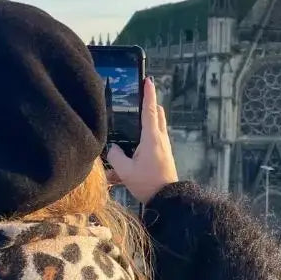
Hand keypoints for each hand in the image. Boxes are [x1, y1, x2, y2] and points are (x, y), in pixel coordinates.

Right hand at [106, 76, 178, 204]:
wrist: (168, 199)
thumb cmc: (147, 183)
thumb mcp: (126, 171)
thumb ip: (116, 157)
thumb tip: (112, 148)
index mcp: (151, 138)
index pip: (149, 110)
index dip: (148, 94)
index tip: (148, 80)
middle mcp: (160, 139)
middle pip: (157, 114)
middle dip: (150, 104)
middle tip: (141, 97)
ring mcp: (164, 146)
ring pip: (156, 127)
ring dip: (148, 121)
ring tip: (135, 122)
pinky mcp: (163, 155)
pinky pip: (155, 140)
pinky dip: (146, 137)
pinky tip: (134, 148)